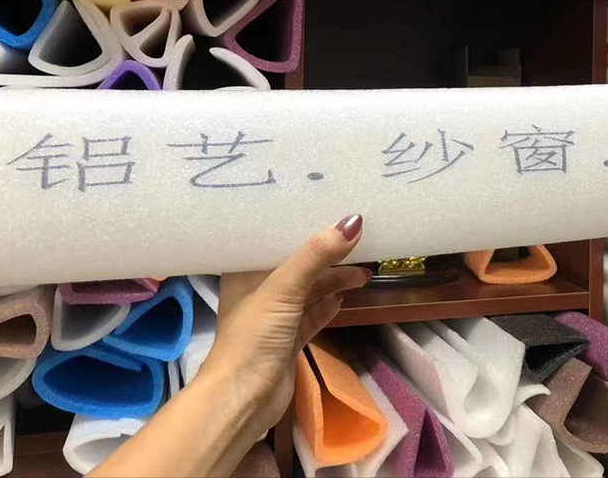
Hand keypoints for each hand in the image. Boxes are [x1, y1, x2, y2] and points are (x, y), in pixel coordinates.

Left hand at [199, 214, 368, 432]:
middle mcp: (258, 289)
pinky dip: (328, 305)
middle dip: (326, 253)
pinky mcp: (288, 339)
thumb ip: (317, 255)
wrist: (243, 400)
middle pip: (297, 263)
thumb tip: (353, 222)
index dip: (299, 223)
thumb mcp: (284, 288)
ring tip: (364, 272)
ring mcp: (274, 316)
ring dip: (334, 280)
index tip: (328, 207)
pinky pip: (312, 314)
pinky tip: (344, 296)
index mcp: (245, 270)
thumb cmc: (253, 336)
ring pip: (309, 289)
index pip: (274, 238)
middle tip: (358, 240)